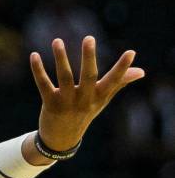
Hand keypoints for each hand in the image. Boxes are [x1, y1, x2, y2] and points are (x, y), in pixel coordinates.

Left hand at [30, 36, 143, 151]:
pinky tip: (34, 55)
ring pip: (64, 77)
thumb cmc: (85, 112)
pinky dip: (38, 70)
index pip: (114, 81)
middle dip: (89, 57)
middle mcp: (85, 99)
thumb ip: (119, 83)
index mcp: (99, 97)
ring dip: (61, 58)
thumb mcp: (103, 99)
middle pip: (89, 76)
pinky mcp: (50, 103)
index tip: (131, 52)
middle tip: (90, 38)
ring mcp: (67, 102)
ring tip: (57, 41)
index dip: (122, 68)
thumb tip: (141, 71)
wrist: (62, 139)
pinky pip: (43, 84)